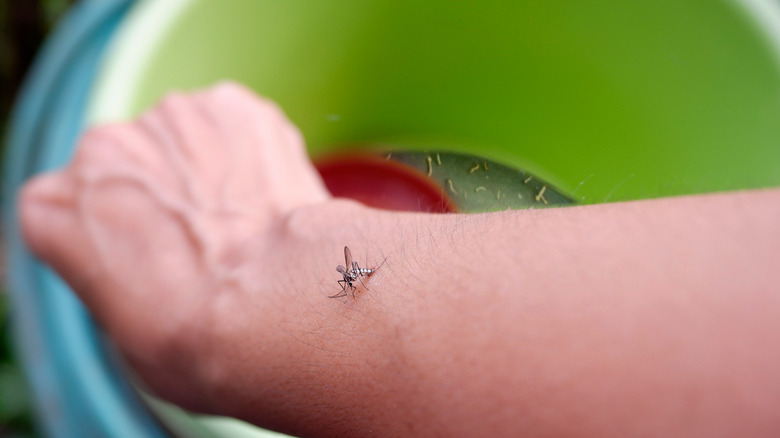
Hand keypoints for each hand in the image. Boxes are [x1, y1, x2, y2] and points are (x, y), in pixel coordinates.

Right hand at [19, 82, 329, 410]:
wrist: (271, 307)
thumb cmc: (195, 340)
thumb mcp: (119, 329)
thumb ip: (114, 270)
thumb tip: (146, 261)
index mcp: (51, 207)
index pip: (73, 213)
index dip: (120, 240)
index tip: (153, 263)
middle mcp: (100, 147)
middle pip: (128, 166)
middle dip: (164, 197)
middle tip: (207, 244)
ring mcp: (168, 117)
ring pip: (186, 140)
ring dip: (209, 172)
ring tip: (245, 226)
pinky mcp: (232, 105)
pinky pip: (239, 126)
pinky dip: (256, 154)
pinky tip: (272, 201)